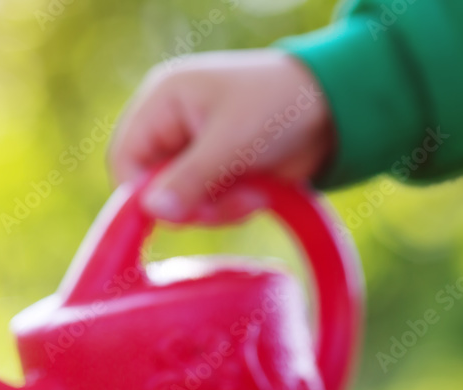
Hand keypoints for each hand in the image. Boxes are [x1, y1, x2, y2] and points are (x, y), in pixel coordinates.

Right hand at [108, 49, 333, 222]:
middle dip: (191, 203)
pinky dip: (228, 210)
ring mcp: (191, 152)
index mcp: (161, 102)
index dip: (142, 193)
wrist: (337, 110)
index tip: (177, 213)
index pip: (125, 159)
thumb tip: (151, 213)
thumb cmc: (280, 105)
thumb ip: (190, 178)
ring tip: (252, 195)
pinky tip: (256, 196)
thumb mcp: (233, 140)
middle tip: (226, 204)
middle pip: (150, 187)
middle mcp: (169, 127)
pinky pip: (203, 207)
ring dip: (215, 210)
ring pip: (178, 204)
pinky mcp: (214, 173)